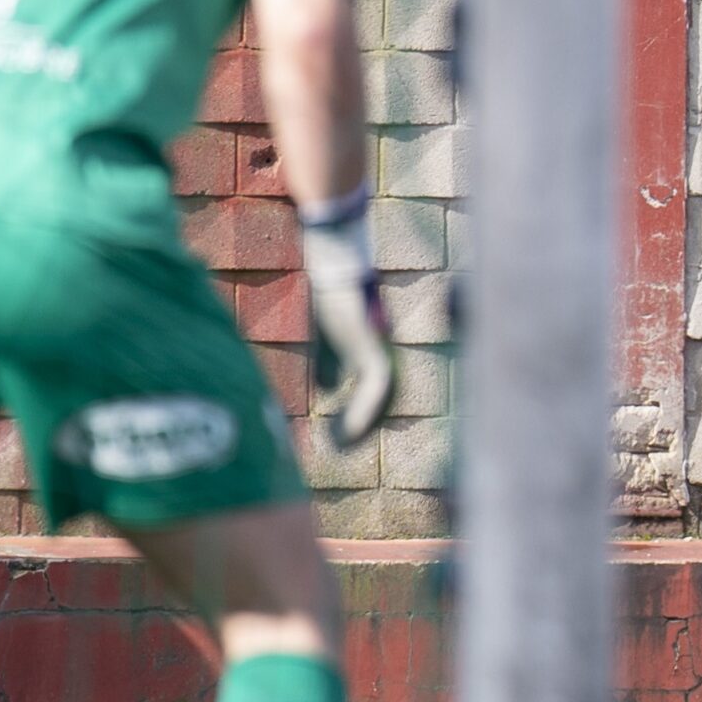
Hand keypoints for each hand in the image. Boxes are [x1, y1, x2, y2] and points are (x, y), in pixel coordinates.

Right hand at [300, 197, 395, 449]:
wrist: (325, 252)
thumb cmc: (318, 284)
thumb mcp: (319, 332)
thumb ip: (326, 360)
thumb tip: (327, 391)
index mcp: (368, 347)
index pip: (371, 391)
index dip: (358, 415)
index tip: (334, 436)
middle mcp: (378, 348)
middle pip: (380, 399)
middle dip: (362, 426)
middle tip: (338, 449)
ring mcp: (377, 345)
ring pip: (382, 397)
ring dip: (362, 425)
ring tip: (339, 446)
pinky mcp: (370, 342)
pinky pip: (376, 385)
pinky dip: (363, 411)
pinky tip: (346, 432)